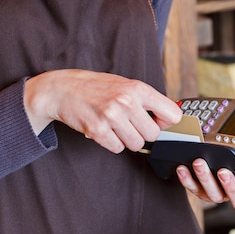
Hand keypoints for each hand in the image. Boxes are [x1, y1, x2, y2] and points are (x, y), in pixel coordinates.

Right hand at [24, 69, 181, 152]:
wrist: (61, 89)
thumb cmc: (97, 87)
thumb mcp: (126, 85)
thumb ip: (148, 100)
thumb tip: (171, 119)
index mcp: (139, 88)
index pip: (173, 114)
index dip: (166, 122)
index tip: (157, 121)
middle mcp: (127, 101)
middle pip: (154, 135)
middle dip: (144, 133)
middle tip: (131, 125)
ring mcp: (111, 116)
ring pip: (137, 144)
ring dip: (128, 140)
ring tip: (116, 126)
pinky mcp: (97, 130)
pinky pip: (117, 148)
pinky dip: (112, 143)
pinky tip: (105, 130)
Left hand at [176, 159, 234, 222]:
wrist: (211, 160)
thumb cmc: (233, 167)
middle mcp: (226, 196)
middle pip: (227, 196)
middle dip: (226, 185)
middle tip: (224, 171)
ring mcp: (210, 194)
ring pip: (207, 191)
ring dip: (204, 177)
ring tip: (200, 163)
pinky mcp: (196, 190)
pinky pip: (190, 186)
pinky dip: (186, 178)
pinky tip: (183, 169)